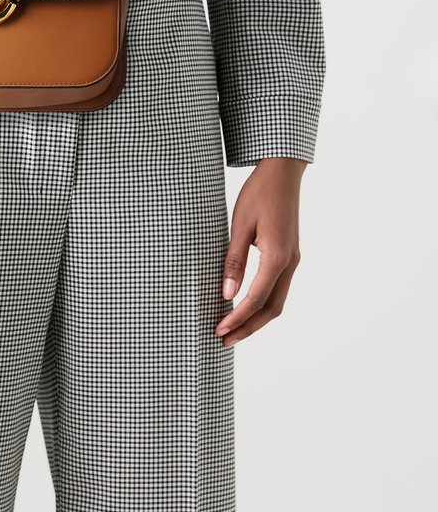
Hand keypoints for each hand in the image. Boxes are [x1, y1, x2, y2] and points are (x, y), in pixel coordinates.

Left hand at [215, 157, 307, 346]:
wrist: (282, 172)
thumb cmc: (258, 193)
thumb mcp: (240, 226)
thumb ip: (234, 261)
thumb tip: (227, 295)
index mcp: (277, 257)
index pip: (256, 299)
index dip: (237, 318)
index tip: (219, 330)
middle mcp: (290, 263)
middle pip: (271, 309)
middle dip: (248, 327)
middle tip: (224, 340)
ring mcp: (293, 259)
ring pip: (277, 300)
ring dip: (256, 318)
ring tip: (233, 329)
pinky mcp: (289, 254)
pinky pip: (278, 287)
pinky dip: (263, 303)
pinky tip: (246, 305)